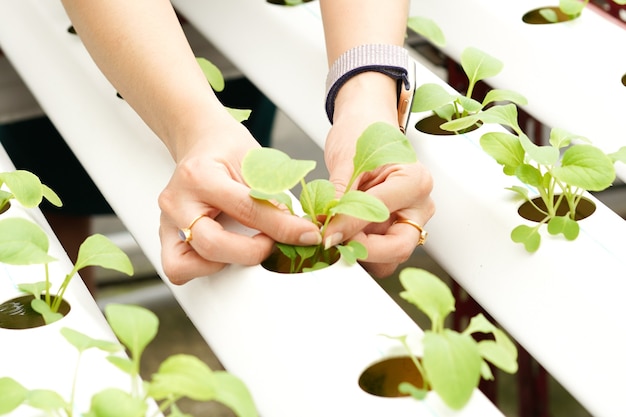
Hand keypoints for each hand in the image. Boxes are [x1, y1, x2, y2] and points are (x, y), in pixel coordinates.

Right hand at [158, 120, 321, 283]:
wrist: (201, 140)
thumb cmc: (226, 148)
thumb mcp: (256, 162)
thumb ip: (273, 197)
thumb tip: (298, 231)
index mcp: (200, 175)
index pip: (247, 210)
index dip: (283, 228)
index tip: (307, 234)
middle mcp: (177, 200)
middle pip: (212, 244)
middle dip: (251, 253)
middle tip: (271, 243)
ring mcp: (167, 220)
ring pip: (185, 265)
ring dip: (221, 265)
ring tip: (243, 248)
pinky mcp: (166, 235)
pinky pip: (178, 268)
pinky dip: (203, 268)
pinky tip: (224, 254)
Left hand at [323, 79, 434, 277]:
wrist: (367, 125)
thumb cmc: (363, 133)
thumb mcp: (347, 160)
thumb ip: (339, 194)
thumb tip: (325, 225)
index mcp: (415, 181)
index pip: (381, 213)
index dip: (349, 227)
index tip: (325, 233)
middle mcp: (420, 205)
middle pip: (398, 248)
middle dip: (363, 251)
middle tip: (333, 242)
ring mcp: (410, 220)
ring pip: (389, 257)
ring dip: (359, 254)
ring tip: (334, 237)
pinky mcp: (395, 230)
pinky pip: (380, 255)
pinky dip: (358, 251)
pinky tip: (339, 237)